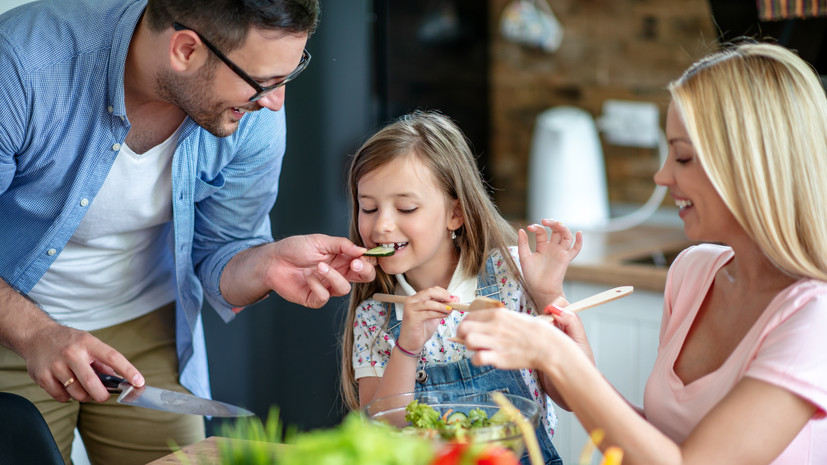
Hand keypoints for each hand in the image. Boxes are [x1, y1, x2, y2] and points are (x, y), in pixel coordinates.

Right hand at [20, 322, 143, 402]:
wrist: (35, 335)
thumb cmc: (67, 341)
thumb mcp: (88, 342)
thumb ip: (102, 361)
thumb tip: (119, 380)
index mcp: (88, 343)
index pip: (113, 357)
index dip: (128, 371)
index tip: (139, 382)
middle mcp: (72, 353)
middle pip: (91, 383)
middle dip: (101, 395)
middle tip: (103, 396)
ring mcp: (56, 365)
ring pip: (76, 393)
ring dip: (84, 396)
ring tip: (82, 388)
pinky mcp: (42, 376)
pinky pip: (61, 396)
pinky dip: (67, 397)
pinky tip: (66, 386)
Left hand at [265, 234, 376, 307]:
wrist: (273, 260)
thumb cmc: (295, 249)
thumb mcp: (321, 241)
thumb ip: (343, 245)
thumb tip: (363, 250)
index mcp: (343, 258)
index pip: (365, 262)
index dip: (369, 260)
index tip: (364, 256)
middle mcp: (338, 273)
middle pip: (363, 278)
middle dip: (363, 271)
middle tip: (355, 264)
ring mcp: (327, 287)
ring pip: (344, 289)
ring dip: (334, 277)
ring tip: (320, 266)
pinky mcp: (314, 298)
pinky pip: (324, 297)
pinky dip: (317, 286)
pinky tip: (308, 277)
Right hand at [396, 287, 456, 351]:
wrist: (411, 343)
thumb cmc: (421, 329)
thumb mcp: (435, 315)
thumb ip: (443, 307)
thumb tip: (455, 298)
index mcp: (416, 299)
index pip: (431, 290)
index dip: (443, 292)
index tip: (452, 298)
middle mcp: (411, 301)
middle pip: (429, 292)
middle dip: (443, 296)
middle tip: (452, 301)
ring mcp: (410, 309)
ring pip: (429, 303)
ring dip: (442, 306)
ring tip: (450, 310)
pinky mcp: (412, 317)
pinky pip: (428, 313)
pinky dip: (438, 314)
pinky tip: (444, 315)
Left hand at [456, 309, 559, 369]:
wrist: (548, 347)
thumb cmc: (535, 332)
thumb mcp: (515, 317)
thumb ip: (498, 319)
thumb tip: (484, 322)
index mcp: (498, 314)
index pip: (470, 316)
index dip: (467, 323)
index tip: (470, 329)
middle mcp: (494, 326)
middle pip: (463, 328)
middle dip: (462, 335)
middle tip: (470, 340)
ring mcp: (496, 342)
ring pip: (467, 341)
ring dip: (470, 347)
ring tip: (479, 349)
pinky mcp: (499, 358)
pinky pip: (477, 359)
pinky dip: (477, 360)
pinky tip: (485, 359)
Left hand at [518, 219, 581, 308]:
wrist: (540, 289)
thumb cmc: (531, 275)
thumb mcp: (524, 257)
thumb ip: (523, 244)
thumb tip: (521, 229)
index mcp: (542, 246)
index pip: (542, 232)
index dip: (537, 227)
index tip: (529, 228)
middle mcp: (552, 247)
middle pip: (556, 230)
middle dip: (552, 223)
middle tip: (545, 221)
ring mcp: (560, 252)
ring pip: (566, 236)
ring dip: (563, 228)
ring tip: (556, 224)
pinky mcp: (566, 259)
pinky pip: (576, 249)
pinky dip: (579, 241)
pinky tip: (579, 233)